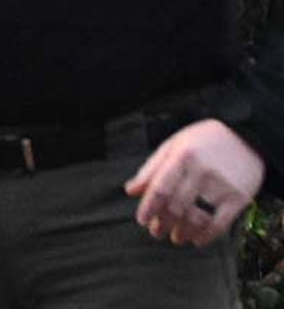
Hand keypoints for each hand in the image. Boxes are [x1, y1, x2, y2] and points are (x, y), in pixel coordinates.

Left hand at [125, 119, 261, 246]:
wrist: (246, 136)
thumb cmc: (203, 142)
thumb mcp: (173, 145)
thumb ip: (151, 169)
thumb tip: (131, 191)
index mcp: (181, 157)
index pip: (160, 189)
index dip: (148, 208)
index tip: (142, 220)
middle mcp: (201, 171)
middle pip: (176, 206)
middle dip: (163, 224)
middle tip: (157, 232)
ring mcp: (221, 186)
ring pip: (196, 218)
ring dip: (182, 232)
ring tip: (176, 237)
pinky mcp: (239, 198)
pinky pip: (220, 224)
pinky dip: (206, 236)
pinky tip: (197, 240)